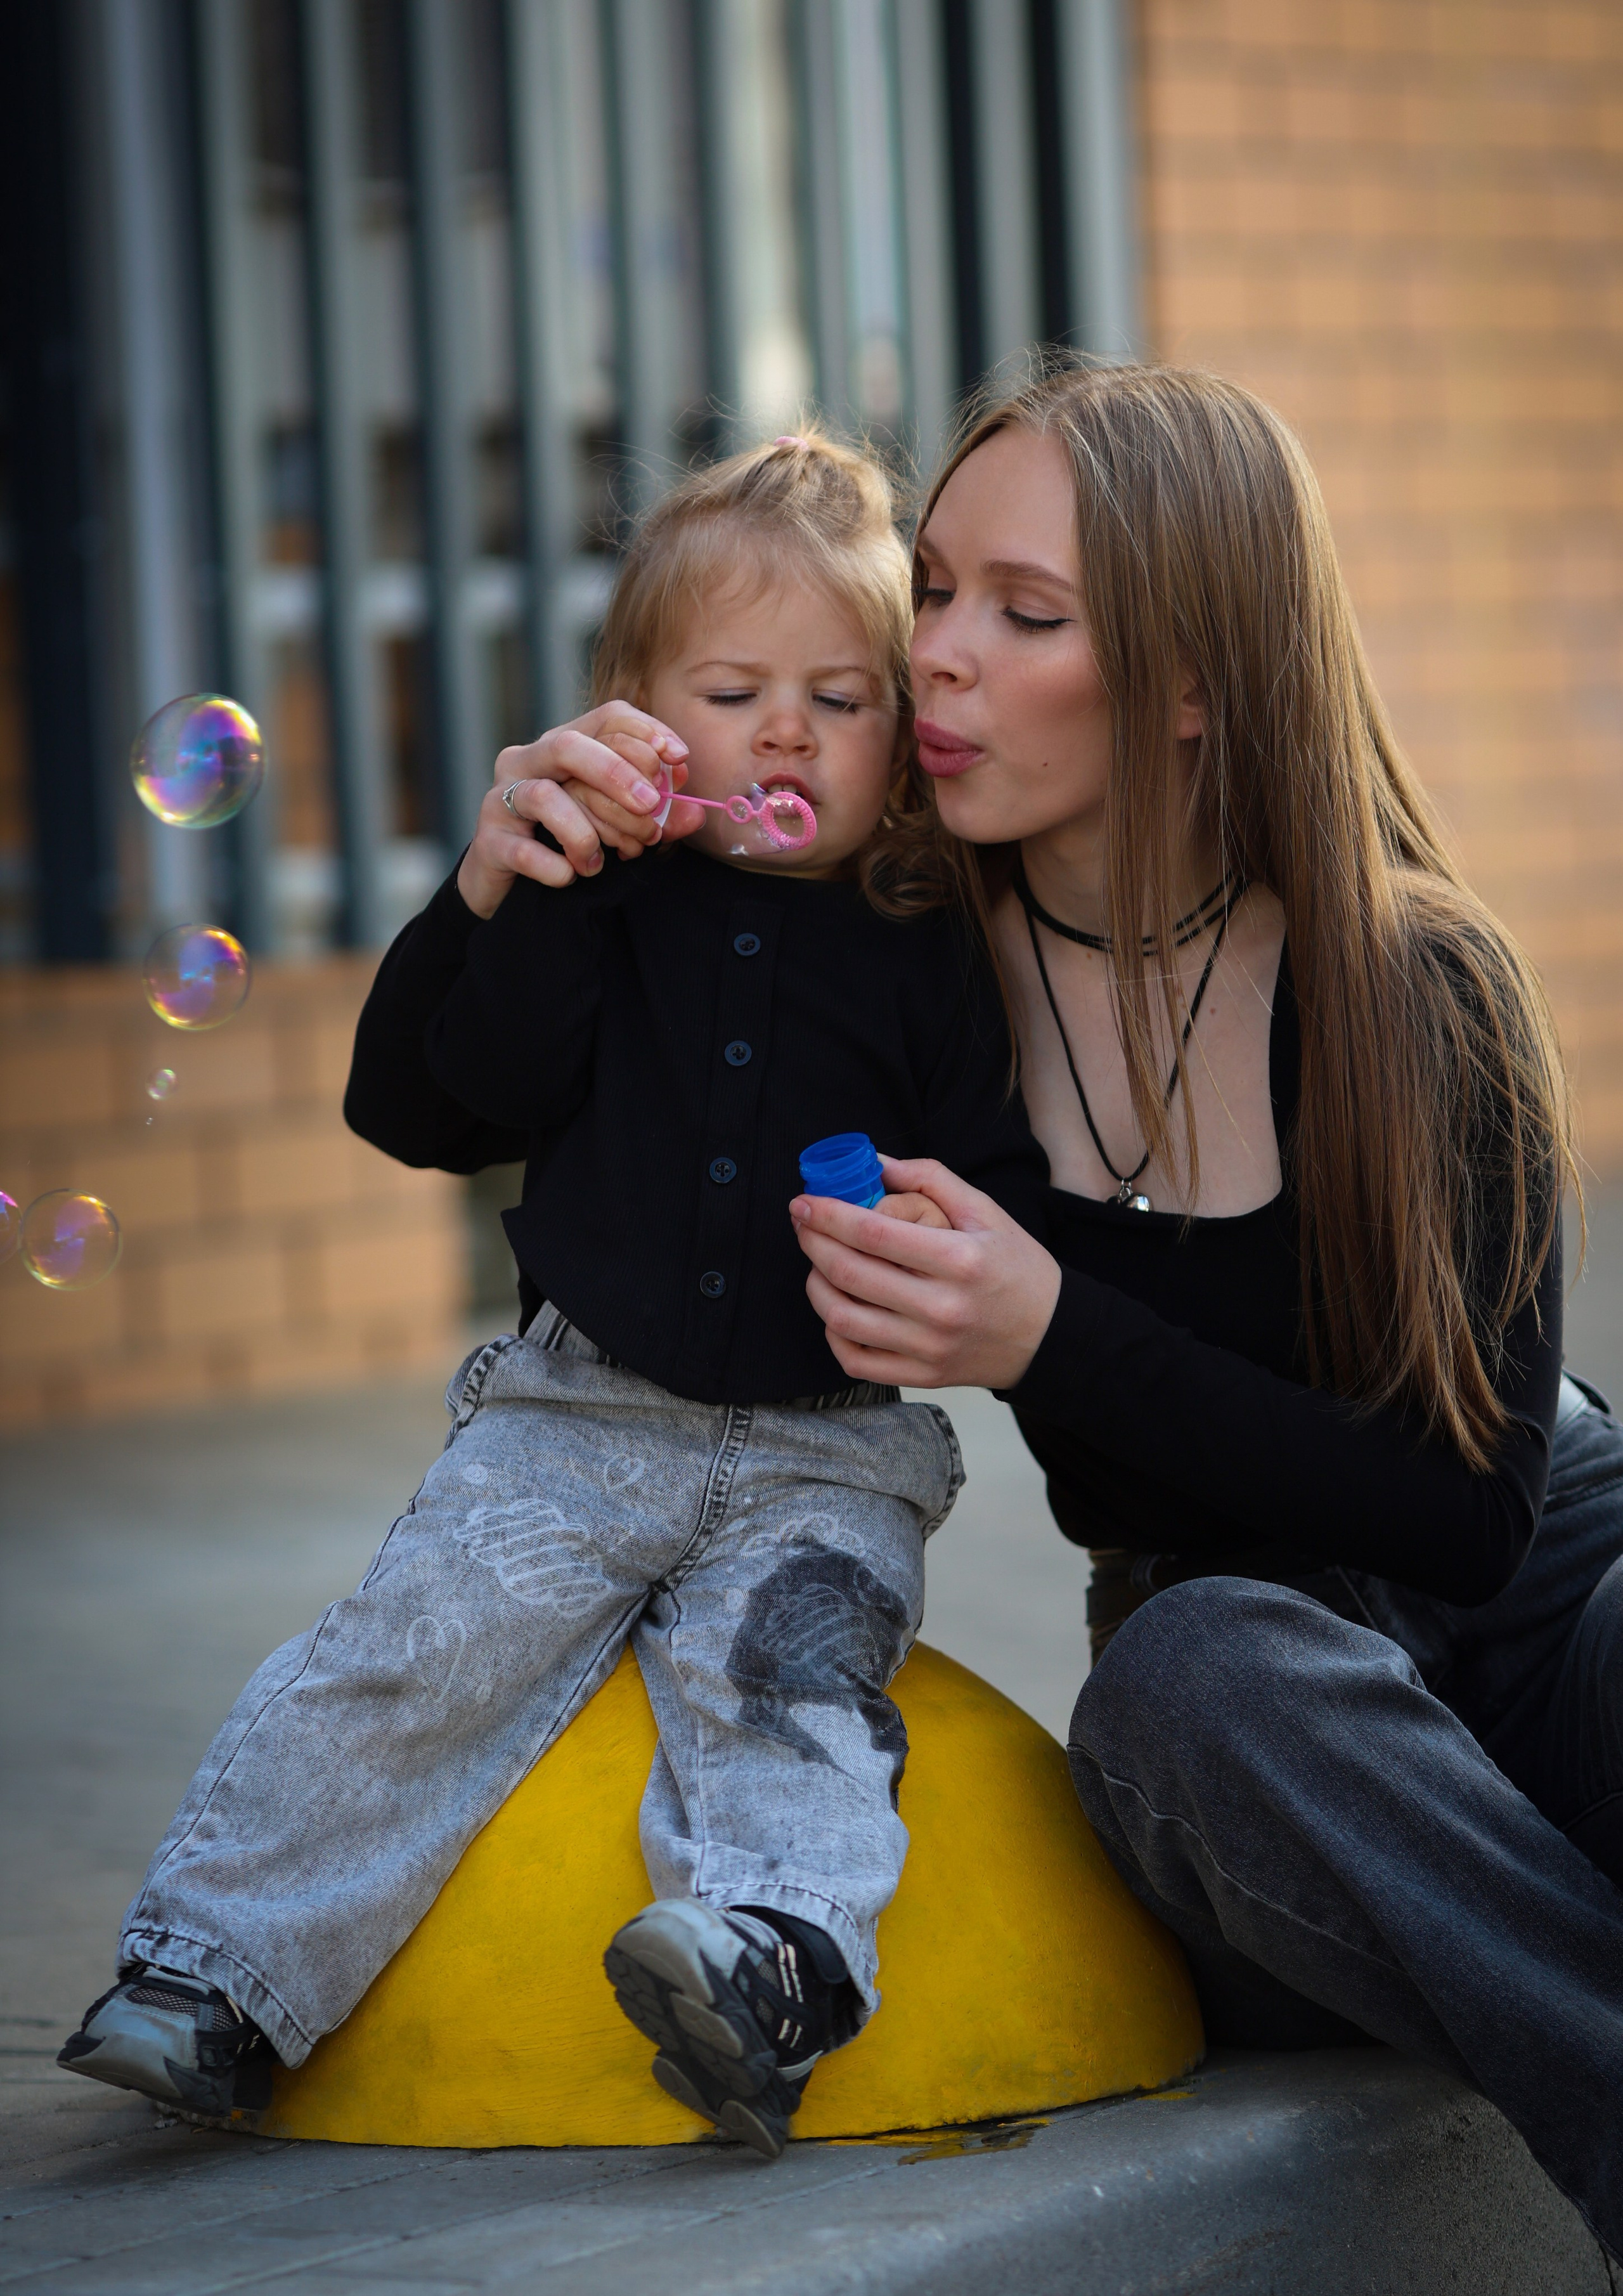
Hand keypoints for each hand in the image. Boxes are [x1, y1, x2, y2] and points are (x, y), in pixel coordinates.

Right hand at [457, 702, 689, 918]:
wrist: (510, 887)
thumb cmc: (567, 844)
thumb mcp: (617, 825)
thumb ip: (656, 818)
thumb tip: (696, 813)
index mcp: (564, 746)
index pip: (606, 718)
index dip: (645, 732)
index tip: (677, 760)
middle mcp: (529, 761)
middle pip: (569, 745)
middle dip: (616, 774)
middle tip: (649, 806)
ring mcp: (503, 798)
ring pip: (544, 796)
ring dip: (585, 832)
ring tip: (599, 862)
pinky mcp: (489, 840)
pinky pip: (523, 849)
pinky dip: (554, 866)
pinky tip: (569, 876)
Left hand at [791, 1155, 1061, 1389]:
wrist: (1050, 1337)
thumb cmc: (1017, 1268)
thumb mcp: (986, 1212)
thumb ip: (931, 1179)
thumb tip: (876, 1163)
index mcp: (959, 1260)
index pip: (873, 1232)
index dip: (828, 1214)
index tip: (804, 1201)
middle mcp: (941, 1308)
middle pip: (850, 1273)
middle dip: (813, 1242)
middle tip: (803, 1224)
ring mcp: (929, 1348)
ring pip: (844, 1318)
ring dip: (816, 1285)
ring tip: (816, 1263)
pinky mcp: (922, 1376)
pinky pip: (855, 1360)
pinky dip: (833, 1333)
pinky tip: (836, 1308)